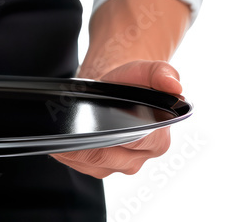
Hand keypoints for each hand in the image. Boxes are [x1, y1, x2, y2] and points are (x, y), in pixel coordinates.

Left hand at [52, 60, 180, 177]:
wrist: (114, 88)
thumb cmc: (132, 83)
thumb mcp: (148, 70)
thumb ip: (163, 74)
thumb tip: (175, 86)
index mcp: (158, 141)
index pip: (136, 142)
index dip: (119, 129)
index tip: (104, 116)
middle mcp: (139, 158)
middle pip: (109, 155)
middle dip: (92, 139)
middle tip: (79, 121)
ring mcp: (117, 166)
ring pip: (91, 162)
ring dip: (76, 147)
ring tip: (68, 128)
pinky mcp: (97, 168)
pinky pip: (79, 164)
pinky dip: (69, 152)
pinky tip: (65, 137)